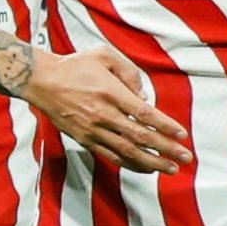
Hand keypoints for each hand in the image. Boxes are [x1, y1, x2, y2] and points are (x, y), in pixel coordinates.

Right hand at [28, 45, 190, 171]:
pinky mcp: (84, 139)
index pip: (145, 114)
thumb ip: (130, 73)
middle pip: (140, 137)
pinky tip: (145, 168)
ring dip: (152, 162)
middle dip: (166, 149)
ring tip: (170, 169)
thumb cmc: (75, 66)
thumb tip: (145, 97)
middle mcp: (103, 114)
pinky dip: (130, 164)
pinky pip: (111, 155)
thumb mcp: (104, 55)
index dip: (166, 126)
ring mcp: (93, 130)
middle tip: (185, 158)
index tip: (182, 135)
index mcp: (111, 93)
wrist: (41, 81)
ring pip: (127, 151)